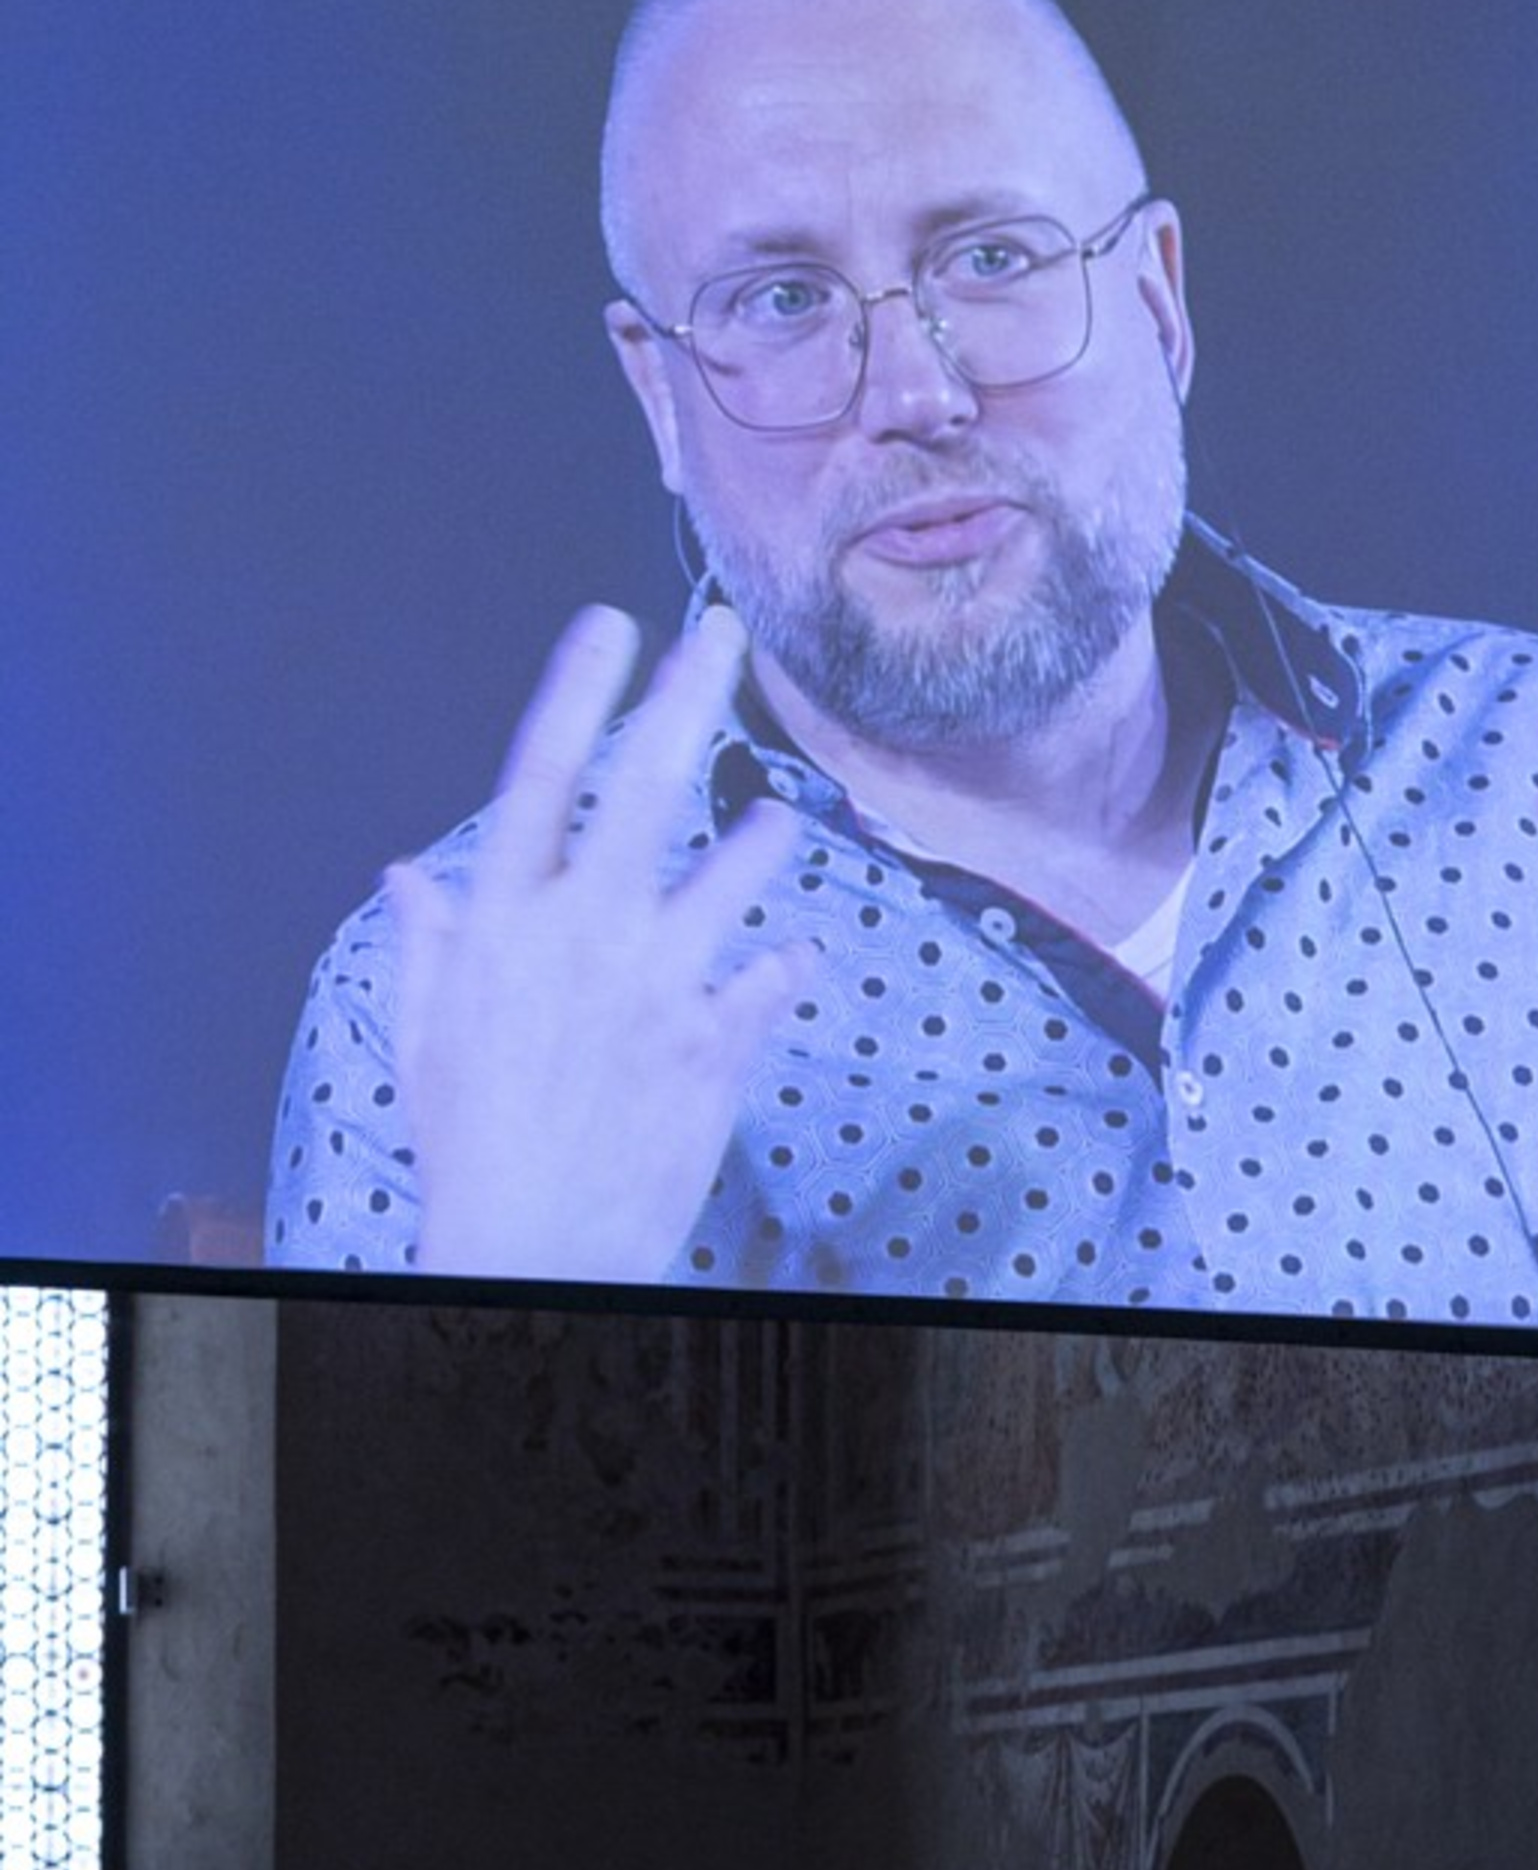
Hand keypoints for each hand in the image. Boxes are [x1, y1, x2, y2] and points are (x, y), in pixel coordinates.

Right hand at [391, 602, 817, 1281]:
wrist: (536, 1243)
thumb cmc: (472, 1140)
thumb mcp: (428, 1032)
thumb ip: (432, 942)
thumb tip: (411, 878)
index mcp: (505, 919)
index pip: (541, 773)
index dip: (581, 689)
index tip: (613, 625)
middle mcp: (585, 933)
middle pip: (646, 785)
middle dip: (689, 696)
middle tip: (724, 635)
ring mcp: (659, 983)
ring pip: (735, 870)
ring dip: (764, 840)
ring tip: (778, 823)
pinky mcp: (718, 1042)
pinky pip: (774, 975)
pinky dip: (785, 965)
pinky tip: (792, 961)